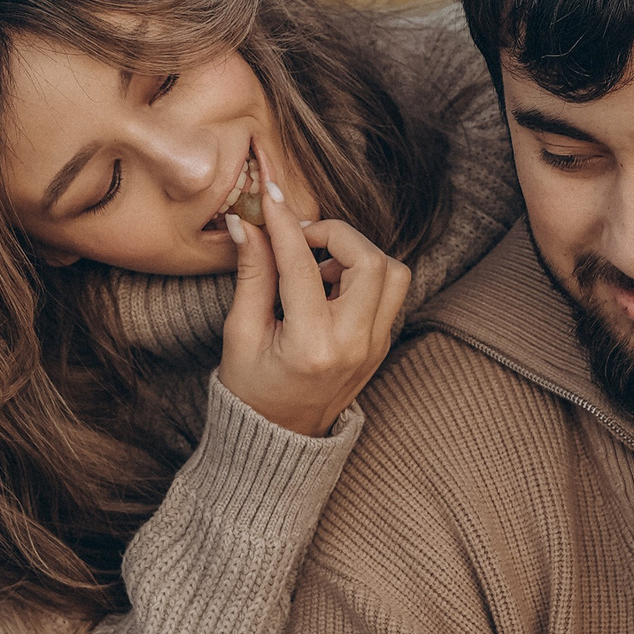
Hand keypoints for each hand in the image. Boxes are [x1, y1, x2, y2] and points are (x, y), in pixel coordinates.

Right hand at [216, 142, 411, 438]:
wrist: (281, 438)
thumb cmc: (252, 390)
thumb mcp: (240, 333)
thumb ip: (251, 275)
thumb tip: (250, 223)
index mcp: (313, 346)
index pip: (304, 265)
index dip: (285, 223)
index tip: (269, 196)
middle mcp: (354, 345)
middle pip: (370, 261)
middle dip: (334, 234)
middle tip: (299, 239)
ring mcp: (375, 346)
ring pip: (392, 272)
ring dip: (357, 253)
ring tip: (317, 266)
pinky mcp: (381, 344)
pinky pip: (388, 292)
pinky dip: (362, 274)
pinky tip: (326, 285)